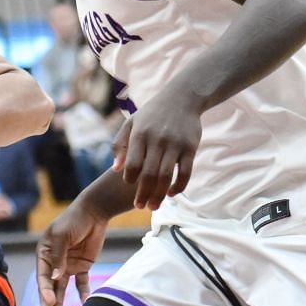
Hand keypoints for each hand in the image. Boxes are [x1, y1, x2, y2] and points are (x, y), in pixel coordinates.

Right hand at [35, 199, 110, 305]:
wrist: (94, 212)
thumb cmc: (73, 220)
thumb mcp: (62, 236)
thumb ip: (59, 257)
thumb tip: (54, 279)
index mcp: (44, 253)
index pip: (42, 276)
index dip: (44, 291)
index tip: (49, 302)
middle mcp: (54, 262)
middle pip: (50, 285)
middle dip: (49, 301)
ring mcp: (68, 265)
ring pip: (62, 288)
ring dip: (60, 302)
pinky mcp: (82, 266)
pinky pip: (81, 284)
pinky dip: (82, 294)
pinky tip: (83, 305)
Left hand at [113, 87, 203, 211]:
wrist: (182, 98)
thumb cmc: (152, 114)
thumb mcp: (131, 123)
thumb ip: (120, 145)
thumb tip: (116, 169)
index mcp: (140, 134)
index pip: (133, 164)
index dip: (130, 179)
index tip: (130, 187)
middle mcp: (157, 140)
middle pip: (148, 174)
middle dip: (143, 194)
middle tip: (140, 207)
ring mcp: (175, 144)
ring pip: (166, 176)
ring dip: (159, 195)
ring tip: (154, 207)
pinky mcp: (190, 148)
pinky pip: (185, 172)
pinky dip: (179, 186)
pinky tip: (172, 194)